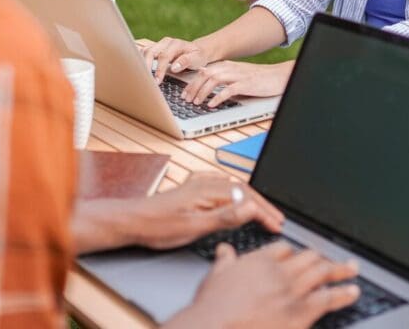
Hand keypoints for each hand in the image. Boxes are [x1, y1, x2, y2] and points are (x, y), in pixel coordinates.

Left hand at [131, 173, 283, 249]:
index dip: (265, 212)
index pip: (247, 199)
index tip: (277, 225)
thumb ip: (224, 217)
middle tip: (277, 220)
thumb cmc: (158, 226)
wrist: (131, 220)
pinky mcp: (192, 188)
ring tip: (263, 211)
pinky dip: (236, 192)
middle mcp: (205, 182)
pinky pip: (221, 185)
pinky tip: (235, 195)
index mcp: (208, 189)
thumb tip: (250, 208)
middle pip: (243, 190)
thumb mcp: (194, 227)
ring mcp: (198, 183)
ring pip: (234, 187)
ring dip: (251, 199)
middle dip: (262, 205)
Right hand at [140, 36, 208, 82]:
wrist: (197, 50)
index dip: (159, 69)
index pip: (164, 56)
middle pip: (151, 52)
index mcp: (176, 44)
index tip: (157, 81)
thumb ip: (186, 61)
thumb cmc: (197, 56)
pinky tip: (141, 71)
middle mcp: (166, 42)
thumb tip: (174, 67)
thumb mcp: (197, 59)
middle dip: (147, 67)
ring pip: (145, 51)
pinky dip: (141, 61)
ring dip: (142, 64)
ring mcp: (159, 44)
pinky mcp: (155, 49)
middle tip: (147, 81)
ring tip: (143, 77)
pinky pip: (144, 53)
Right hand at [166, 242, 360, 328]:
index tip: (302, 256)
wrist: (217, 328)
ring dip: (341, 270)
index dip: (295, 253)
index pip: (284, 249)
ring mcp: (292, 291)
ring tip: (353, 269)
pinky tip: (352, 292)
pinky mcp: (301, 312)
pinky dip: (343, 294)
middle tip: (337, 259)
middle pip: (309, 257)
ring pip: (322, 273)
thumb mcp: (215, 277)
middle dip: (325, 257)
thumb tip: (225, 250)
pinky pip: (328, 298)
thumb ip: (225, 261)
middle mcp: (279, 272)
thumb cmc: (213, 308)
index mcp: (259, 261)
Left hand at [182, 60, 292, 107]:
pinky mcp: (246, 84)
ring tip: (196, 103)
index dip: (191, 83)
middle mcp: (230, 68)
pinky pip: (228, 90)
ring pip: (213, 80)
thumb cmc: (258, 79)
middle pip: (205, 74)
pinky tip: (211, 105)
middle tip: (185, 100)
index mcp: (227, 66)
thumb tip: (208, 90)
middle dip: (192, 87)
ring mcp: (238, 75)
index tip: (184, 94)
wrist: (279, 75)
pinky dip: (218, 97)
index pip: (203, 72)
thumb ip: (224, 80)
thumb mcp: (238, 76)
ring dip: (202, 92)